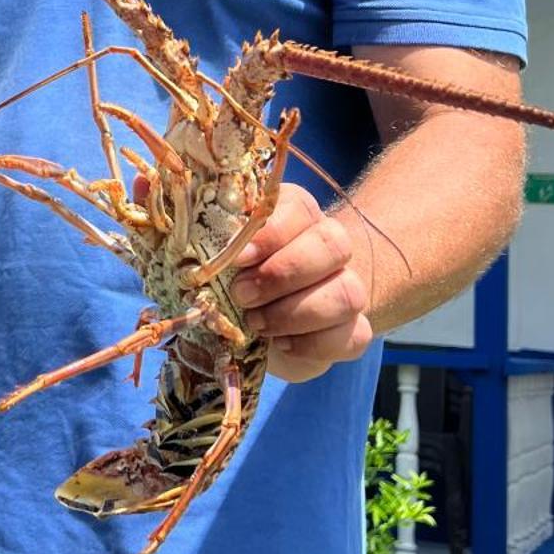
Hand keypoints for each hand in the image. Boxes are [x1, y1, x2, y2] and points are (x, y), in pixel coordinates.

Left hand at [228, 183, 372, 382]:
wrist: (268, 322)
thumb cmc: (238, 278)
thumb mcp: (224, 258)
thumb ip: (216, 247)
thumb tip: (199, 256)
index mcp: (297, 214)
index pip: (300, 208)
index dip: (271, 233)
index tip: (239, 258)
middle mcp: (329, 245)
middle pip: (333, 245)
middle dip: (283, 274)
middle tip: (242, 295)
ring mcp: (348, 286)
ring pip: (347, 293)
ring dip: (294, 313)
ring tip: (257, 324)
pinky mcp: (354, 330)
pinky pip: (353, 335)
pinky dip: (313, 344)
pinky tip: (282, 345)